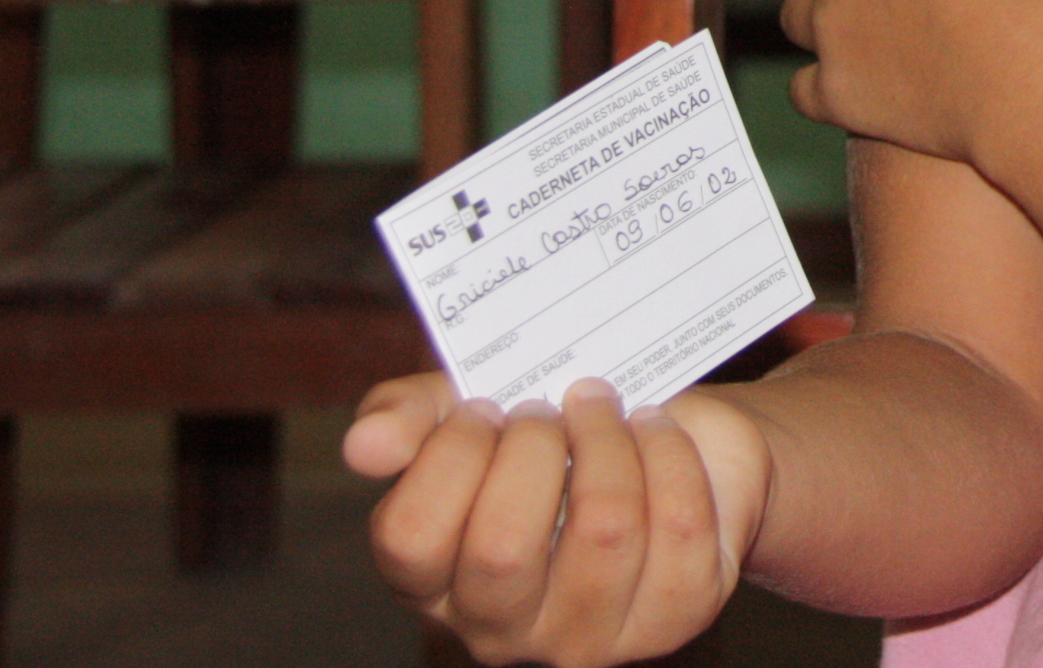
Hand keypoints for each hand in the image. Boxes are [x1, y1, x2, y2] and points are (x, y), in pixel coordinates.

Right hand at [345, 373, 765, 667]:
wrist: (668, 438)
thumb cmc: (555, 434)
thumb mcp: (475, 411)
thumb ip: (412, 418)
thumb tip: (364, 443)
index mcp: (437, 584)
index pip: (411, 539)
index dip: (450, 455)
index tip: (487, 409)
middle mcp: (505, 628)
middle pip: (503, 546)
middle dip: (533, 448)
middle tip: (550, 410)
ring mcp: (592, 632)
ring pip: (605, 529)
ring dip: (608, 440)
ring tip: (603, 409)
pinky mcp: (676, 610)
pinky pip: (678, 523)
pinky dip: (668, 453)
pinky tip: (655, 432)